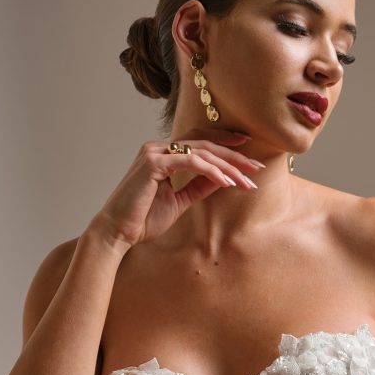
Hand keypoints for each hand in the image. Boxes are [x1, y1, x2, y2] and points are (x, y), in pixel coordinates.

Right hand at [88, 128, 264, 248]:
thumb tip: (223, 179)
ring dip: (227, 166)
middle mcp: (158, 148)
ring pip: (200, 151)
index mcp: (163, 155)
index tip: (248, 153)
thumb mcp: (180, 201)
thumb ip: (199, 187)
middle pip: (204, 143)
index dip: (225, 144)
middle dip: (233, 155)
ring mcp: (154, 152)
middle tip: (256, 167)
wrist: (118, 233)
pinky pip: (190, 162)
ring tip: (246, 180)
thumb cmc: (143, 219)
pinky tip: (227, 182)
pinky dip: (211, 171)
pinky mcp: (153, 163)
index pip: (199, 142)